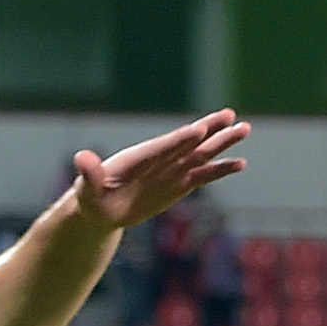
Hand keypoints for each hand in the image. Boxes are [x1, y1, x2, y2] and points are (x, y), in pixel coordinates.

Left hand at [73, 111, 253, 230]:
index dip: (180, 140)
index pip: (162, 148)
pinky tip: (240, 163)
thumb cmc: (92, 199)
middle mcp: (159, 159)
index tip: (199, 129)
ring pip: (201, 154)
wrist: (102, 209)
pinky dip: (221, 169)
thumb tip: (81, 157)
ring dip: (222, 142)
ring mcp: (171, 170)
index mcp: (138, 158)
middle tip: (230, 116)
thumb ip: (89, 174)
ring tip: (244, 128)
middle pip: (188, 143)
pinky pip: (204, 175)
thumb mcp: (87, 190)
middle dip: (209, 130)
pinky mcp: (179, 184)